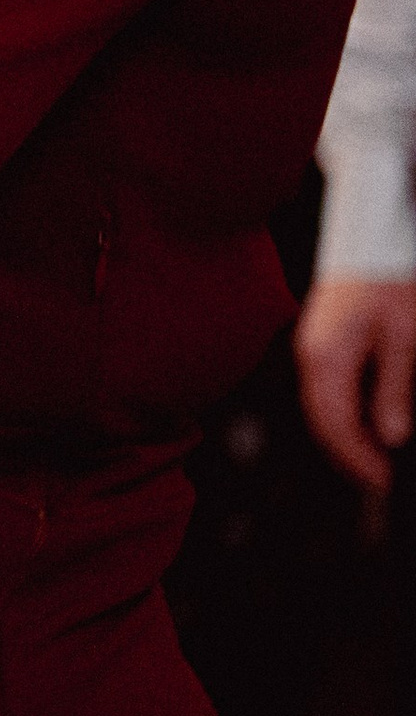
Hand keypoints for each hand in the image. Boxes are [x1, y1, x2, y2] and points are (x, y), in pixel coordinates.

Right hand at [298, 274, 415, 491]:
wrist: (372, 233)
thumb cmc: (389, 278)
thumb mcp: (406, 338)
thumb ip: (394, 389)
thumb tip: (390, 434)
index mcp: (327, 356)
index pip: (335, 424)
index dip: (359, 459)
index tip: (383, 482)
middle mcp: (311, 353)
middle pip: (321, 418)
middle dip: (348, 453)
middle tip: (379, 479)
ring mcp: (312, 343)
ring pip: (322, 403)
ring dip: (345, 433)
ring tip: (376, 454)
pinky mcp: (322, 335)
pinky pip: (326, 385)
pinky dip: (343, 410)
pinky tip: (367, 417)